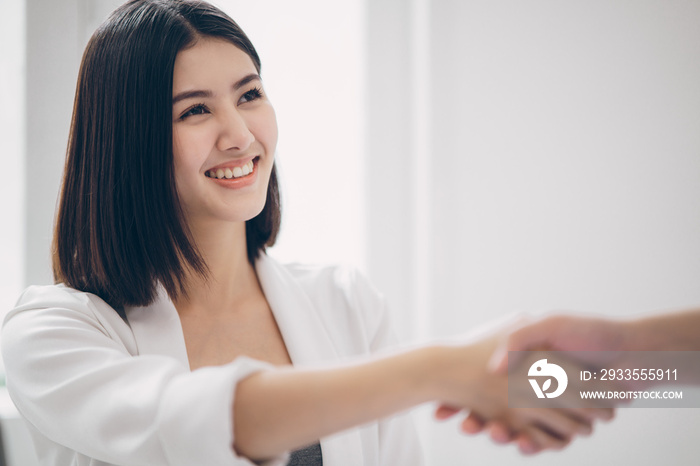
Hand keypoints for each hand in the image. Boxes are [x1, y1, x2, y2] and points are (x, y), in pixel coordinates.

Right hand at [432, 327, 608, 453]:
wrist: (635, 355)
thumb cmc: (590, 335)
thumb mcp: (548, 325)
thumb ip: (518, 340)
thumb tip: (494, 367)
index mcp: (522, 360)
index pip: (480, 379)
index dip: (460, 393)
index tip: (442, 405)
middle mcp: (528, 381)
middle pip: (489, 405)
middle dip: (472, 415)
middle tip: (458, 420)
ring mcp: (544, 402)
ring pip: (512, 425)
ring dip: (499, 431)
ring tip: (489, 430)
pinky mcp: (562, 419)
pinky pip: (540, 437)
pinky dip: (531, 443)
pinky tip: (523, 442)